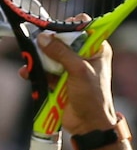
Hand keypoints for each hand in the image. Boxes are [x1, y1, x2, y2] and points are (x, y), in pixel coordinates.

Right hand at [20, 15, 118, 134]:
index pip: (84, 28)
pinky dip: (35, 70)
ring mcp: (70, 67)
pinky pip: (43, 69)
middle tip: (39, 44)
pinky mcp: (59, 78)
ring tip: (31, 62)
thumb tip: (44, 38)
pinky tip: (27, 73)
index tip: (56, 29)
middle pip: (62, 39)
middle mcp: (85, 55)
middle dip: (49, 42)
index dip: (70, 25)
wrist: (88, 123)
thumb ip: (62, 53)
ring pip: (50, 54)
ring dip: (39, 57)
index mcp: (97, 50)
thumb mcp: (79, 71)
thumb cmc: (93, 97)